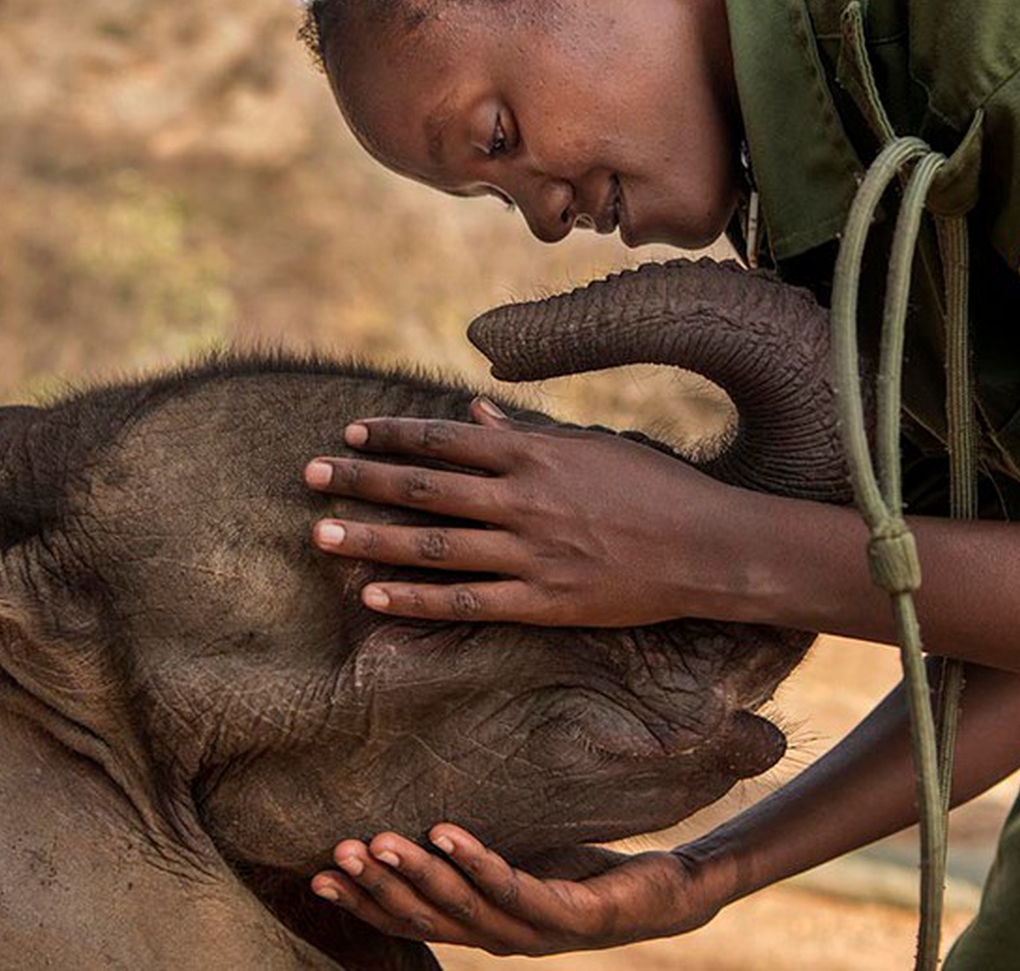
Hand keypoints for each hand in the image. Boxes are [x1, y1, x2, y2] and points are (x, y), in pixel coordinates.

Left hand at [305, 397, 747, 625]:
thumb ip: (529, 434)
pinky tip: (374, 597)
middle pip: (425, 488)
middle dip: (362, 480)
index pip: (446, 439)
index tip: (350, 434)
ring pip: (433, 545)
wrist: (709, 547)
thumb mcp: (594, 446)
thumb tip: (476, 416)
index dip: (393, 436)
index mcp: (536, 454)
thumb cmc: (655, 488)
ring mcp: (531, 554)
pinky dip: (416, 599)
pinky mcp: (542, 602)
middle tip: (309, 476)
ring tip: (320, 532)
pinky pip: (465, 602)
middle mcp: (524, 500)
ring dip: (371, 538)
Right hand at [310, 823, 732, 954]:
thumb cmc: (588, 872)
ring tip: (379, 840)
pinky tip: (448, 832)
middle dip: (379, 887)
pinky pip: (515, 888)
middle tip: (337, 853)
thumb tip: (421, 810)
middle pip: (427, 918)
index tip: (318, 875)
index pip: (411, 921)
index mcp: (483, 928)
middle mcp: (502, 938)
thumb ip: (475, 855)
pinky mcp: (572, 915)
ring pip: (464, 908)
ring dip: (418, 874)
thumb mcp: (522, 860)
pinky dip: (478, 862)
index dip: (364, 904)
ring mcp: (537, 931)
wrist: (669, 894)